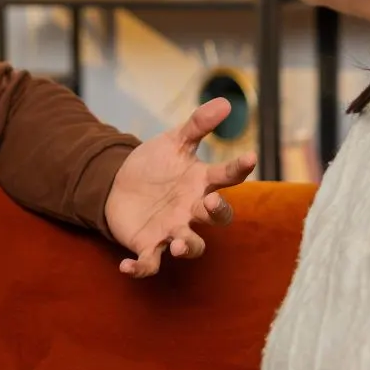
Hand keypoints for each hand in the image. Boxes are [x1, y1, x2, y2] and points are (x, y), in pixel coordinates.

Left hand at [104, 98, 256, 276]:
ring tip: (177, 243)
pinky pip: (149, 262)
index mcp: (201, 183)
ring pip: (189, 245)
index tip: (250, 157)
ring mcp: (172, 230)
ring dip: (186, 246)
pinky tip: (126, 266)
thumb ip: (198, 125)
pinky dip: (140, 268)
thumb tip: (226, 102)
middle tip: (209, 203)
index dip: (240, 168)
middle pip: (216, 217)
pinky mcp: (148, 244)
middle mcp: (192, 210)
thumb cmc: (154, 165)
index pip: (227, 176)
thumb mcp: (174, 141)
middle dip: (216, 212)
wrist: (118, 185)